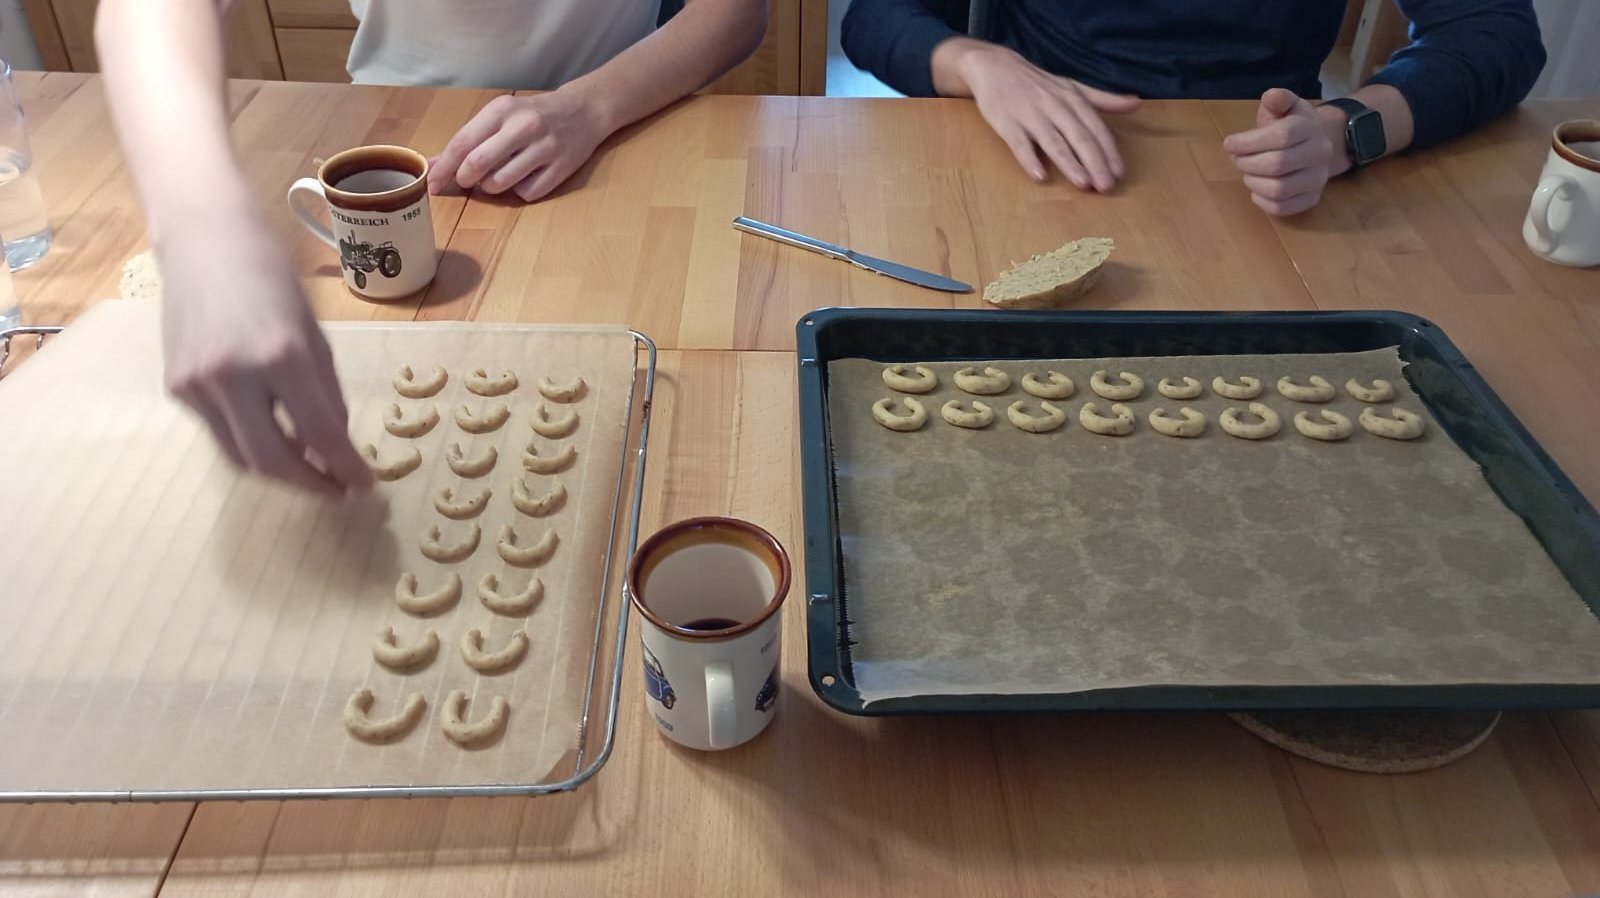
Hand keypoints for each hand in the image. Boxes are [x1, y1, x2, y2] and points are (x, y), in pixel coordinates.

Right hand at [159, 210, 371, 494]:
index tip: (364, 485)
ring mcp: (197, 384)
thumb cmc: (272, 278)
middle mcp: (233, 375)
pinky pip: (219, 432)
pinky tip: (272, 434)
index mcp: (281, 356)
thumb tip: (334, 446)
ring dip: (279, 471)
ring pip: (241, 456)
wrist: (204, 241)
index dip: (346, 468)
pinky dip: (250, 441)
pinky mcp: (176, 387)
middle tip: (337, 490)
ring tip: (310, 470)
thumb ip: (326, 393)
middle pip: (272, 461)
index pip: (319, 434)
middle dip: (309, 485)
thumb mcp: (314, 334)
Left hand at [430, 90, 608, 202]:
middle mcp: (524, 126)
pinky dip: (519, 191)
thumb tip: (433, 164)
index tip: (432, 185)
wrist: (583, 110)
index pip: (463, 143)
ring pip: (501, 183)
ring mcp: (545, 148)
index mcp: (502, 110)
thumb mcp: (500, 116)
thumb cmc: (533, 115)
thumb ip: (468, 139)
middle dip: (465, 179)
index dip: (444, 168)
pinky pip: (527, 193)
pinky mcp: (562, 168)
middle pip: (478, 164)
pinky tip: (525, 177)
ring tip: (498, 176)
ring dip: (491, 187)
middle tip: (467, 180)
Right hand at [935, 38, 1139, 191]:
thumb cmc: (1038, 84)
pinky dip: (1029, 158)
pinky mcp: (1007, 122)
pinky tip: (1039, 175)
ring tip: (1083, 183)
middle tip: (1106, 186)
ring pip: (1053, 141)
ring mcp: (1030, 114)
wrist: (995, 67)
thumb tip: (1135, 104)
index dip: (1108, 151)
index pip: (1095, 128)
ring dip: (1069, 162)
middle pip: (1078, 136)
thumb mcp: (1073, 87)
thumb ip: (1103, 99)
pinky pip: (1019, 143)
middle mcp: (1054, 106)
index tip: (1119, 173)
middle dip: (1094, 161)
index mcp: (1072, 99)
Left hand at [1223, 88, 1341, 216]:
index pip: (1280, 137)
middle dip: (1247, 163)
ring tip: (1248, 172)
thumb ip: (1278, 99)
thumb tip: (1271, 96)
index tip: (1229, 144)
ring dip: (1253, 182)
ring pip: (1278, 189)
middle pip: (1277, 164)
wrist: (1319, 144)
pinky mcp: (1311, 199)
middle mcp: (1319, 153)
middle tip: (1237, 159)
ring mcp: (1318, 178)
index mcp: (1310, 127)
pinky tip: (1257, 188)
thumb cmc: (1292, 124)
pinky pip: (1281, 208)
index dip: (1248, 142)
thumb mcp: (1285, 106)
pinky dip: (1261, 200)